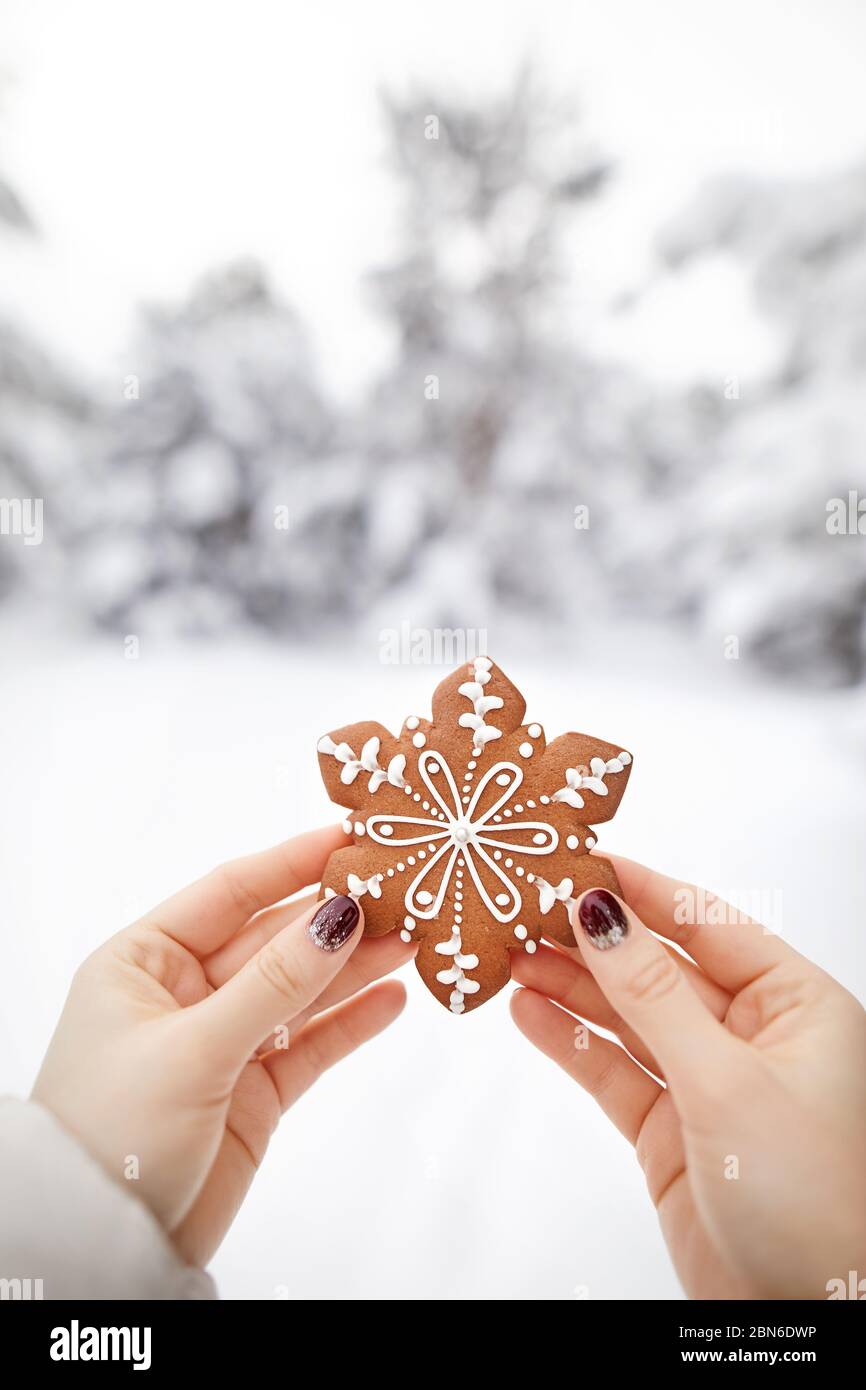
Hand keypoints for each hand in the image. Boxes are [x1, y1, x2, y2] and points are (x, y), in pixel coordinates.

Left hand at [32, 825, 413, 1267]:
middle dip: (336, 916)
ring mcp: (223, 1042)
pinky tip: (394, 999)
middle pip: (274, 938)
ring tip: (415, 937)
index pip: (229, 893)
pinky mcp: (254, 1094)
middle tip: (405, 889)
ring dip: (355, 965)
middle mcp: (184, 993)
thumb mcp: (192, 1049)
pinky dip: (352, 1023)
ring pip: (300, 990)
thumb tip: (340, 915)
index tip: (351, 836)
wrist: (103, 1251)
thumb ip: (273, 984)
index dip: (291, 862)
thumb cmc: (114, 1135)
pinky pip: (312, 1045)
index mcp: (143, 962)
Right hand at [511, 857, 865, 1298]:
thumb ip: (652, 993)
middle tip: (522, 907)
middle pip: (659, 966)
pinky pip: (614, 1072)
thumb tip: (600, 910)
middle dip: (592, 939)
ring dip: (571, 987)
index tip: (577, 861)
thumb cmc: (809, 1198)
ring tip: (509, 955)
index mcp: (796, 1005)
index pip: (706, 922)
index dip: (642, 889)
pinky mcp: (672, 1131)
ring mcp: (709, 1083)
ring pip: (629, 1017)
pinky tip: (528, 1013)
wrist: (806, 1322)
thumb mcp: (725, 1079)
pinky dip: (571, 1043)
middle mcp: (754, 1035)